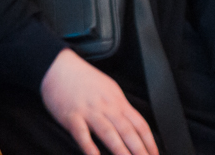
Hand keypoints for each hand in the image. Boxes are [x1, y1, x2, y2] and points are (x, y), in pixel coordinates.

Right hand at [40, 48, 157, 154]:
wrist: (59, 68)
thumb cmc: (84, 79)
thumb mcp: (109, 89)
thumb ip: (119, 107)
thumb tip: (132, 124)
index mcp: (118, 101)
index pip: (139, 123)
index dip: (148, 141)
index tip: (154, 154)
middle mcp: (107, 107)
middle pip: (127, 130)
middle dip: (139, 149)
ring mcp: (89, 112)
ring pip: (109, 133)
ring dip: (120, 151)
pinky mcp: (72, 117)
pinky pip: (82, 134)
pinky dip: (89, 147)